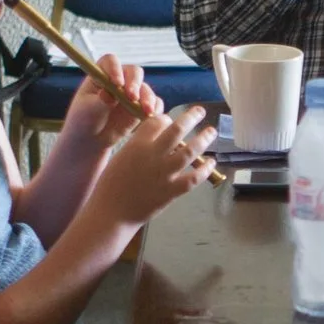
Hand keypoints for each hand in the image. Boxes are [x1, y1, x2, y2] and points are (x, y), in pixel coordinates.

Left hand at [68, 62, 158, 148]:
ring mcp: (132, 92)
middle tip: (132, 97)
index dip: (115, 69)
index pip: (110, 62)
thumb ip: (100, 101)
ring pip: (145, 88)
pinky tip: (152, 117)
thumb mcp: (88, 111)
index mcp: (101, 73)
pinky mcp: (142, 106)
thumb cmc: (84, 120)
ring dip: (147, 98)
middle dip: (134, 83)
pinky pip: (154, 104)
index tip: (117, 83)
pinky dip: (155, 109)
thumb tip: (110, 93)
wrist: (91, 139)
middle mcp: (119, 79)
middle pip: (133, 72)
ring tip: (146, 111)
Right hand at [87, 103, 218, 227]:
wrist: (112, 212)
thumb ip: (140, 145)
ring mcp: (164, 173)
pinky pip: (194, 178)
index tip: (171, 121)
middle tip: (200, 111)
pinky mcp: (172, 191)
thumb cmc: (112, 184)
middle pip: (177, 130)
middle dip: (191, 117)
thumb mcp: (121, 156)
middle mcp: (153, 155)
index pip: (157, 121)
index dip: (166, 118)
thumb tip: (157, 138)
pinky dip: (205, 169)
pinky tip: (211, 162)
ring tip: (211, 132)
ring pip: (190, 152)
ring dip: (203, 139)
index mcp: (137, 144)